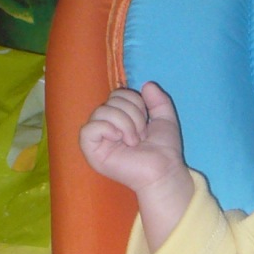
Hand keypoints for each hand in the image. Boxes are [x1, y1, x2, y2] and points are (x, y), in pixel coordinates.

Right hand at [78, 81, 194, 249]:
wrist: (165, 169)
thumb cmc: (164, 150)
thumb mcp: (164, 119)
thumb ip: (158, 101)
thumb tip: (147, 84)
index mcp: (119, 120)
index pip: (117, 94)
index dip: (135, 103)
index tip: (146, 123)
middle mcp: (106, 128)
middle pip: (109, 101)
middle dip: (132, 115)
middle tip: (141, 136)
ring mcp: (98, 140)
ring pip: (101, 111)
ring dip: (124, 123)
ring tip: (134, 141)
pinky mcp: (92, 151)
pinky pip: (88, 129)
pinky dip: (107, 129)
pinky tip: (120, 139)